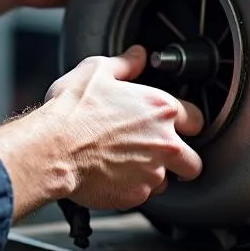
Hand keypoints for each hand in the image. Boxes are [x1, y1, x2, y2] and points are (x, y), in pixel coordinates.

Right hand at [42, 46, 202, 210]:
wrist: (52, 148)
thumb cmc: (72, 110)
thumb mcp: (97, 71)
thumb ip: (125, 63)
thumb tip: (138, 55)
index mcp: (161, 109)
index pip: (197, 120)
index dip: (185, 123)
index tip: (174, 126)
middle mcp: (164, 143)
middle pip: (193, 162)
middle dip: (181, 160)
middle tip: (159, 154)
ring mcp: (151, 173)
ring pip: (167, 182)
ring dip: (153, 174)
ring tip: (127, 163)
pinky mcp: (135, 195)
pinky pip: (142, 195)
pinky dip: (131, 188)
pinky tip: (112, 174)